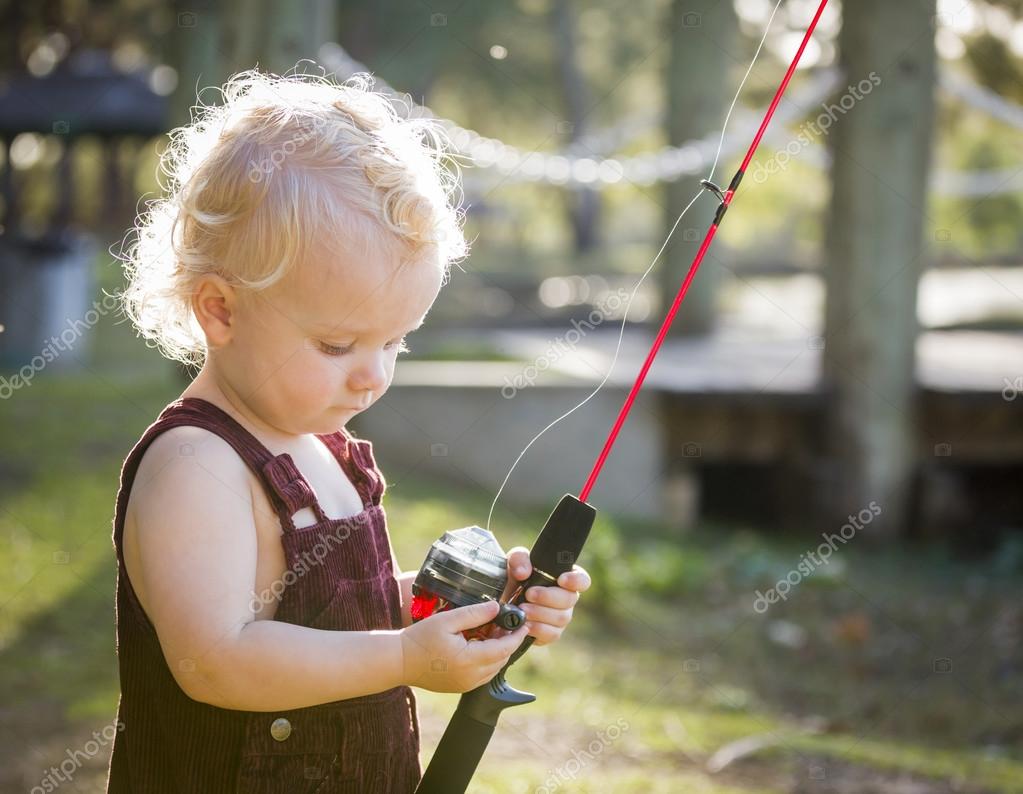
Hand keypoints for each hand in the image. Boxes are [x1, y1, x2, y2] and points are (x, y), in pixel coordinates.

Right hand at [399, 601, 527, 692]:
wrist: (399, 661)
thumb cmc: (419, 639)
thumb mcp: (448, 620)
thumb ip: (474, 613)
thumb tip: (496, 607)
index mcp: (469, 660)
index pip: (504, 649)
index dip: (516, 636)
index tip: (523, 624)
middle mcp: (471, 677)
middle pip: (502, 660)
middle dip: (508, 642)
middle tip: (506, 624)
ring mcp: (465, 685)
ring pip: (494, 669)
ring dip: (498, 652)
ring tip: (493, 632)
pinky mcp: (460, 687)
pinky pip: (482, 675)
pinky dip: (487, 660)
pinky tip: (479, 645)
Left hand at [501, 547, 590, 645]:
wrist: (502, 602)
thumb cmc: (513, 578)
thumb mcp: (513, 562)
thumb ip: (519, 559)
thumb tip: (524, 572)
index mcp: (565, 577)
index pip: (582, 580)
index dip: (576, 581)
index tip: (561, 580)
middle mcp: (567, 598)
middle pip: (570, 599)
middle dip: (548, 597)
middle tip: (529, 594)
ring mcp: (561, 617)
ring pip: (561, 618)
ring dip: (540, 613)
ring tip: (522, 609)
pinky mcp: (551, 633)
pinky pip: (552, 634)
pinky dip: (537, 628)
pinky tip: (525, 623)